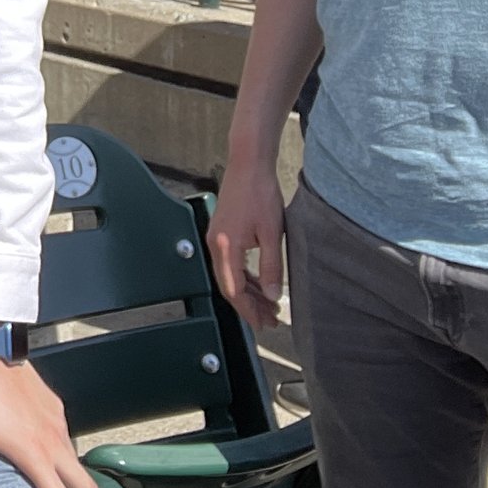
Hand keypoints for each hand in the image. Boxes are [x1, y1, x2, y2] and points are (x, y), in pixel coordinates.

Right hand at [208, 160, 286, 329]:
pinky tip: (258, 283)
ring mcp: (216, 238)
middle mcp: (215, 245)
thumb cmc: (260, 193)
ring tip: (268, 306)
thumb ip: (271, 266)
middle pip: (229, 286)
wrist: (248, 164)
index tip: (264, 324)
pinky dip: (244, 277)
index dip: (249, 310)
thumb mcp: (271, 232)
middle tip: (271, 320)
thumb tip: (272, 295)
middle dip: (249, 306)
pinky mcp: (221, 232)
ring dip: (248, 292)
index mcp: (225, 247)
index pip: (234, 290)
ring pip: (229, 276)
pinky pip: (230, 263)